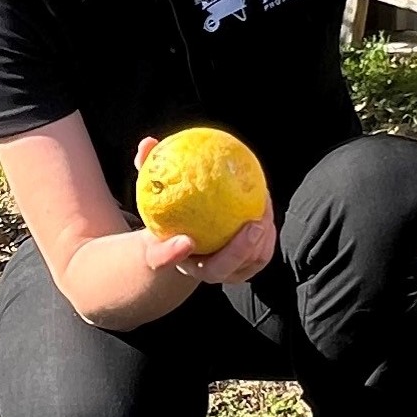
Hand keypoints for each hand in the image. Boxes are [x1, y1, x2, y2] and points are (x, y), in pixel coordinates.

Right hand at [134, 139, 276, 287]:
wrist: (181, 240)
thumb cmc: (167, 211)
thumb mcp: (153, 191)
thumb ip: (149, 168)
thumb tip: (149, 143)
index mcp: (167, 255)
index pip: (163, 258)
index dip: (172, 253)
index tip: (185, 240)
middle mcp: (195, 271)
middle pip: (218, 271)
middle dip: (238, 251)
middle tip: (253, 224)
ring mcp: (222, 273)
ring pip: (246, 266)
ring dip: (260, 242)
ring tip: (265, 210)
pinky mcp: (243, 269)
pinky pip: (260, 255)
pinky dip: (267, 234)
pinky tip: (266, 203)